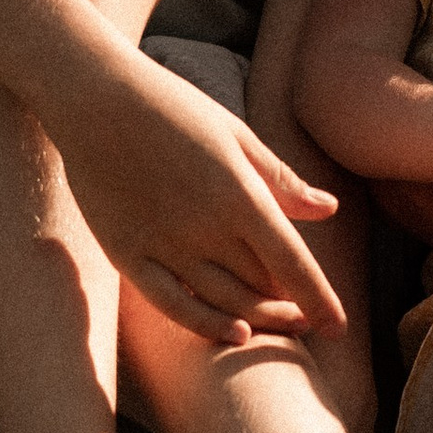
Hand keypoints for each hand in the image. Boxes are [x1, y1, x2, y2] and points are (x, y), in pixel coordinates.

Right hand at [60, 63, 346, 344]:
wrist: (94, 98)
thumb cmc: (174, 109)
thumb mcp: (236, 136)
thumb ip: (281, 181)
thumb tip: (330, 210)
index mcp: (239, 194)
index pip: (292, 262)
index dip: (320, 299)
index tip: (338, 327)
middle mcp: (205, 227)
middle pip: (262, 287)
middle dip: (291, 306)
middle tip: (306, 314)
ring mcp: (164, 244)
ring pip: (225, 302)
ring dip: (259, 318)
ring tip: (279, 321)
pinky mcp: (127, 254)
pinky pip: (173, 305)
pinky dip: (207, 325)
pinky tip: (236, 334)